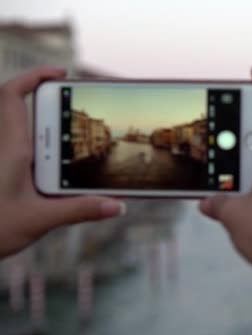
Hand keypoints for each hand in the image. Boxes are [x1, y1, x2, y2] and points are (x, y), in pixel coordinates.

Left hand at [0, 67, 125, 257]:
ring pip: (19, 130)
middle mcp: (4, 148)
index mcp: (11, 148)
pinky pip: (20, 150)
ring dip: (45, 128)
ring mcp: (2, 160)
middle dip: (46, 101)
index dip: (33, 77)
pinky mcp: (3, 174)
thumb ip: (79, 210)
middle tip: (76, 105)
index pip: (12, 96)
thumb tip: (116, 206)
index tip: (60, 73)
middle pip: (17, 108)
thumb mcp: (38, 221)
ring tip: (74, 140)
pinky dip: (38, 149)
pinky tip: (56, 170)